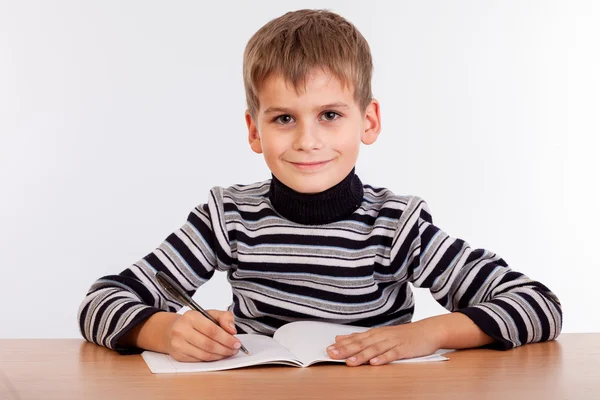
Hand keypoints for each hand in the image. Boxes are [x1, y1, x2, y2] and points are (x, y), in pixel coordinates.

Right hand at [166, 309, 241, 361]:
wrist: (172, 329)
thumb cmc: (194, 322)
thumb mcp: (209, 313)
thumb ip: (224, 317)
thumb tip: (232, 330)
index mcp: (191, 317)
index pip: (212, 330)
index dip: (226, 338)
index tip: (237, 342)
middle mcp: (181, 330)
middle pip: (209, 344)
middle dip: (225, 348)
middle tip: (235, 349)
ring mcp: (178, 344)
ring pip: (204, 354)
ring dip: (220, 355)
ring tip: (228, 352)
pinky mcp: (178, 355)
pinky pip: (199, 360)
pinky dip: (212, 359)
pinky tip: (218, 355)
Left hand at [326, 320, 442, 366]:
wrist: (428, 331)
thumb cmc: (403, 335)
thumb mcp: (380, 334)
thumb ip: (360, 337)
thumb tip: (340, 338)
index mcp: (375, 333)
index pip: (355, 339)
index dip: (341, 345)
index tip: (328, 350)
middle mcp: (382, 336)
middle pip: (362, 344)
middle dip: (346, 350)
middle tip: (332, 355)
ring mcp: (393, 342)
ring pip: (374, 349)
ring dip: (361, 356)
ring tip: (350, 362)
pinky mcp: (404, 349)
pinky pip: (392, 354)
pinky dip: (383, 358)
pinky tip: (375, 363)